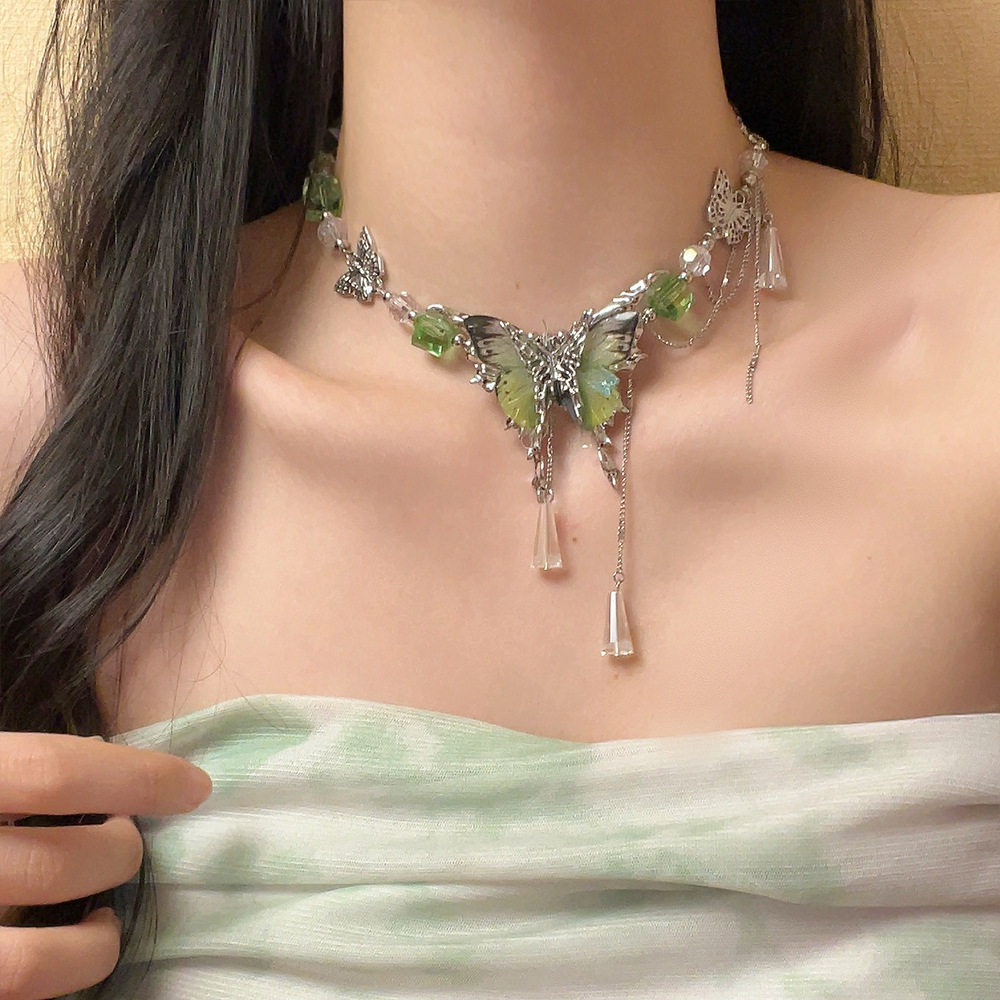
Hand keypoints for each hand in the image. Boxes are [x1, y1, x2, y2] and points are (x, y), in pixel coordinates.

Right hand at [0, 732, 211, 998]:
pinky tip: (70, 950)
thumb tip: (101, 749)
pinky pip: (18, 995)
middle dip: (119, 854)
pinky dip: (62, 978)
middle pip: (60, 863)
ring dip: (98, 939)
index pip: (52, 771)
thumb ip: (13, 764)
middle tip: (127, 844)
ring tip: (104, 913)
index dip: (135, 776)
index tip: (193, 785)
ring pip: (39, 960)